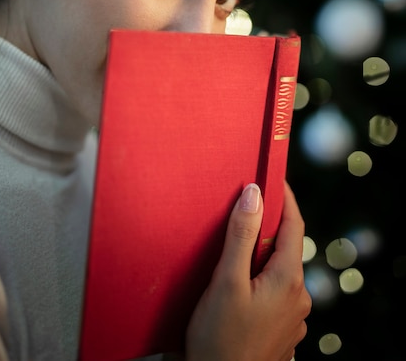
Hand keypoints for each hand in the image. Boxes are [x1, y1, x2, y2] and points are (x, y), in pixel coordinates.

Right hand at [185, 182, 311, 360]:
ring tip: (234, 249)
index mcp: (289, 280)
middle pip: (286, 248)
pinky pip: (274, 291)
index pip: (294, 225)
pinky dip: (260, 277)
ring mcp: (292, 317)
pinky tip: (238, 283)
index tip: (273, 177)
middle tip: (241, 212)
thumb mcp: (226, 282)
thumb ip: (241, 236)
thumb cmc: (219, 340)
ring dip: (261, 255)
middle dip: (266, 227)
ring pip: (279, 271)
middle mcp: (298, 297)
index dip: (285, 197)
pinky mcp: (282, 330)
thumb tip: (254, 194)